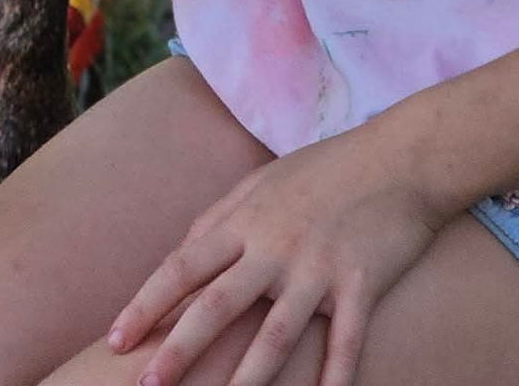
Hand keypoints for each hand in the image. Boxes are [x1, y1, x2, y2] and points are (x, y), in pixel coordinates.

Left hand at [108, 131, 449, 385]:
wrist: (401, 157)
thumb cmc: (327, 168)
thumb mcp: (263, 180)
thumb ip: (221, 215)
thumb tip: (182, 250)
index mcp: (246, 219)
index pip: (184, 265)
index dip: (148, 302)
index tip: (117, 336)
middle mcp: (275, 245)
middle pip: (218, 304)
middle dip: (179, 348)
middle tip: (146, 385)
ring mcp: (318, 267)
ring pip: (275, 334)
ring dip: (246, 379)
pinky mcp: (360, 284)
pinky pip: (345, 343)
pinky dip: (334, 379)